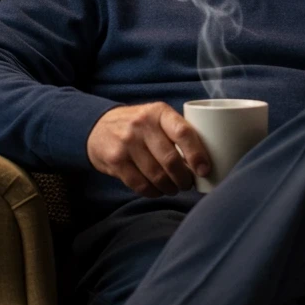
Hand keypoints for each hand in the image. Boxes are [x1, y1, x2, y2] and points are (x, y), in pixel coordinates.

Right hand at [87, 102, 211, 197]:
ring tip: (174, 188)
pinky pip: (139, 184)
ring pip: (156, 175)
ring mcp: (126, 143)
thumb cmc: (139, 126)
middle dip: (184, 178)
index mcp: (159, 112)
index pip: (184, 133)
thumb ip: (177, 131)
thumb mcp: (157, 117)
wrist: (98, 126)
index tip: (204, 170)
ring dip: (170, 188)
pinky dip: (153, 192)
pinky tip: (157, 190)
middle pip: (171, 160)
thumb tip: (205, 161)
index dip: (197, 155)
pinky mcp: (115, 160)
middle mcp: (142, 125)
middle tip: (188, 184)